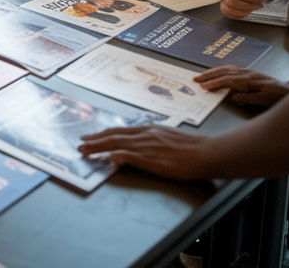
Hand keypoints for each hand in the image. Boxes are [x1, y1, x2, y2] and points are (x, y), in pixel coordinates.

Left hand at [77, 125, 211, 180]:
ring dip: (97, 147)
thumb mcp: (171, 138)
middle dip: (95, 139)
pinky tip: (106, 158)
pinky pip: (128, 155)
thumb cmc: (195, 149)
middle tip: (80, 142)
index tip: (94, 135)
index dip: (106, 133)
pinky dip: (115, 156)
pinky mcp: (151, 157)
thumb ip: (157, 140)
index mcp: (151, 129)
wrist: (208, 152)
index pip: (122, 130)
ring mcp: (147, 145)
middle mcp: (146, 134)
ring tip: (84, 150)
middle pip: (114, 135)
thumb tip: (146, 145)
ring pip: (116, 143)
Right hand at [194, 65, 288, 106]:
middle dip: (208, 75)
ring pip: (226, 69)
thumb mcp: (264, 100)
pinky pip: (230, 69)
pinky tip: (216, 72)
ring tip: (201, 76)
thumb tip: (232, 97)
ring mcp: (247, 72)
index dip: (214, 83)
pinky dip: (220, 70)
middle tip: (195, 79)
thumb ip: (247, 98)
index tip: (203, 87)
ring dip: (212, 72)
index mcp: (249, 80)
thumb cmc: (278, 95)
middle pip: (223, 72)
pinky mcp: (248, 72)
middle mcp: (246, 73)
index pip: (227, 81)